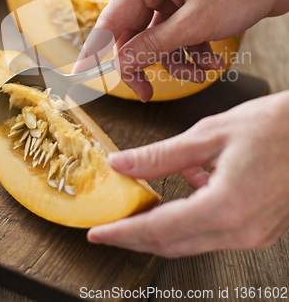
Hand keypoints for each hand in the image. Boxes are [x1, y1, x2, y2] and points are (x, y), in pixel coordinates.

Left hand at [87, 92, 288, 256]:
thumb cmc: (275, 126)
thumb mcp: (210, 134)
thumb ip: (162, 155)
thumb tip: (123, 164)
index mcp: (226, 208)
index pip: (159, 229)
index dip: (124, 233)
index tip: (98, 233)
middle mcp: (241, 231)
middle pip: (173, 243)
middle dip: (137, 235)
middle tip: (112, 224)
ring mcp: (254, 234)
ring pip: (193, 240)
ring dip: (164, 225)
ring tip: (143, 202)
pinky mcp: (261, 229)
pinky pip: (215, 230)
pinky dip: (193, 214)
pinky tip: (191, 182)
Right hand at [95, 0, 288, 100]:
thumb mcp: (194, 24)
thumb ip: (153, 46)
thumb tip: (122, 64)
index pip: (111, 18)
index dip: (95, 50)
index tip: (81, 75)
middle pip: (134, 30)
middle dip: (148, 62)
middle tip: (148, 93)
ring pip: (158, 35)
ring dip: (176, 59)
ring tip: (200, 72)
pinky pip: (178, 31)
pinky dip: (190, 49)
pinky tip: (210, 60)